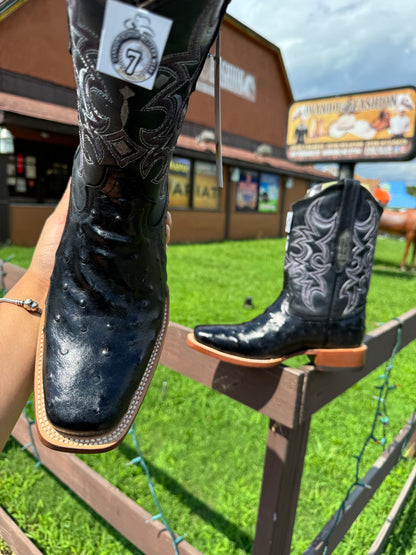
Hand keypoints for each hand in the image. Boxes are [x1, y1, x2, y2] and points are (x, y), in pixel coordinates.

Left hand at [28, 180, 172, 290]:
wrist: (45, 290)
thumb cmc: (49, 257)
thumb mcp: (59, 221)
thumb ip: (71, 200)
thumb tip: (81, 169)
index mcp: (102, 228)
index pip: (128, 213)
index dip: (143, 204)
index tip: (155, 197)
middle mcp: (114, 245)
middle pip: (143, 229)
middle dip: (158, 221)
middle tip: (164, 217)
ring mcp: (120, 262)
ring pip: (149, 247)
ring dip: (160, 238)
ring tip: (165, 231)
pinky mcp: (123, 279)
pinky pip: (145, 269)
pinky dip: (156, 260)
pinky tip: (160, 251)